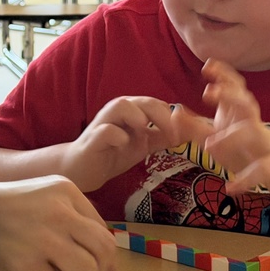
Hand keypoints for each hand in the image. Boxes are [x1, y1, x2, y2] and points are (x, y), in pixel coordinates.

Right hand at [0, 175, 116, 270]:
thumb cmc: (13, 205)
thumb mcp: (50, 193)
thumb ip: (83, 218)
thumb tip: (112, 264)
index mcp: (67, 192)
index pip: (104, 231)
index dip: (105, 252)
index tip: (98, 260)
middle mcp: (59, 214)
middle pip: (103, 251)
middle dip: (99, 265)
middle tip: (83, 267)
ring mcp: (43, 240)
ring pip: (85, 270)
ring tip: (53, 262)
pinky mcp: (26, 263)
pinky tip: (28, 261)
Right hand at [61, 96, 209, 191]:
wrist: (83, 169)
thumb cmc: (112, 153)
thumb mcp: (142, 146)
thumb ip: (160, 138)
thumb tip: (186, 133)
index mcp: (132, 111)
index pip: (157, 104)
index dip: (174, 117)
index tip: (186, 135)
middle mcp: (118, 112)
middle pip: (143, 101)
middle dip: (163, 115)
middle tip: (174, 135)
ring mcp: (103, 123)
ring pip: (121, 106)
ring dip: (137, 116)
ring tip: (145, 131)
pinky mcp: (92, 139)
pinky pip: (105, 130)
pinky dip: (117, 135)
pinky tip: (124, 145)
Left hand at [200, 59, 269, 198]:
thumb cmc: (252, 151)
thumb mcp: (221, 138)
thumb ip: (195, 127)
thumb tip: (174, 112)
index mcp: (241, 115)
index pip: (235, 89)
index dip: (224, 75)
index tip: (208, 65)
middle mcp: (254, 125)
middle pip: (245, 104)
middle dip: (229, 96)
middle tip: (208, 93)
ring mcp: (267, 145)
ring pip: (254, 134)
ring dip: (233, 137)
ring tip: (209, 146)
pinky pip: (263, 171)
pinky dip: (247, 180)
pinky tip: (231, 188)